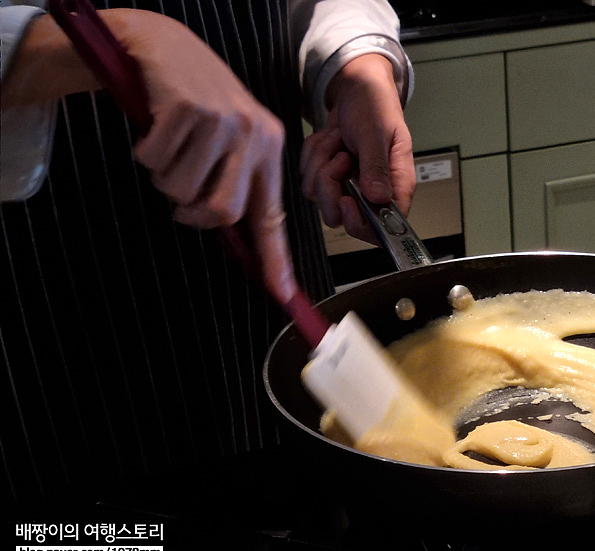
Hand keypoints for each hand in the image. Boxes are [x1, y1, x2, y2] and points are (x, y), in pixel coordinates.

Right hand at [109, 10, 295, 301]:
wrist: (166, 47)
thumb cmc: (198, 99)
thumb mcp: (229, 137)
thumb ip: (235, 181)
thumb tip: (234, 235)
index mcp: (269, 148)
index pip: (272, 214)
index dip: (275, 258)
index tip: (281, 293)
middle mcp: (253, 136)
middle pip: (221, 212)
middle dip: (191, 211)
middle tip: (180, 186)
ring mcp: (222, 122)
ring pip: (181, 190)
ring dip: (164, 175)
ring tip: (171, 146)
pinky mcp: (188, 110)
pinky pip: (154, 161)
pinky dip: (146, 151)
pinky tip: (157, 126)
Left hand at [300, 54, 415, 243]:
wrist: (356, 89)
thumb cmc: (375, 106)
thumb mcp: (377, 132)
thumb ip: (376, 166)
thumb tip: (378, 198)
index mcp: (395, 185)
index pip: (383, 227)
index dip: (360, 223)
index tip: (346, 200)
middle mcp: (372, 192)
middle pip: (340, 217)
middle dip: (330, 185)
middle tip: (342, 156)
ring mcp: (348, 187)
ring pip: (318, 196)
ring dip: (320, 162)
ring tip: (338, 140)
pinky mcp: (328, 178)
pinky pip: (307, 179)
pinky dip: (312, 155)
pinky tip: (329, 140)